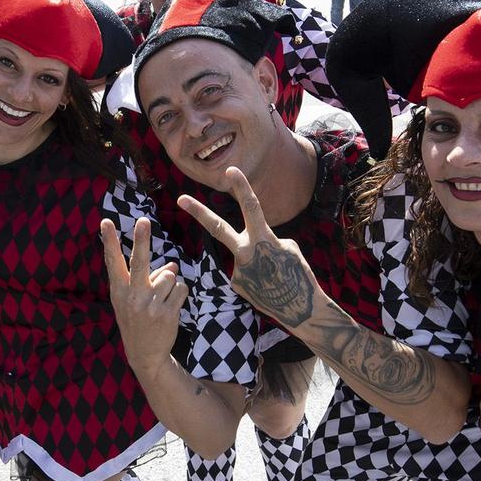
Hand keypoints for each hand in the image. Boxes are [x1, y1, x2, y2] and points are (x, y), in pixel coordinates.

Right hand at [100, 216, 188, 370]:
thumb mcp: (132, 299)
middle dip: (141, 240)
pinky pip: (181, 289)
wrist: (145, 354)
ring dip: (170, 284)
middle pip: (140, 262)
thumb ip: (149, 278)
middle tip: (143, 220)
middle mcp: (133, 296)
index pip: (113, 261)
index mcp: (119, 290)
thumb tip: (173, 266)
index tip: (105, 222)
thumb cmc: (137, 319)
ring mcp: (150, 305)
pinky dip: (180, 294)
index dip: (110, 240)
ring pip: (169, 276)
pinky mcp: (167, 313)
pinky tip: (171, 306)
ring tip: (161, 301)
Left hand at [179, 166, 321, 330]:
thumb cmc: (299, 276)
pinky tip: (266, 287)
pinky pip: (244, 272)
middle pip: (217, 227)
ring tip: (272, 278)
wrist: (299, 310)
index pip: (250, 206)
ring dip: (255, 262)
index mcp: (262, 239)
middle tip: (180, 198)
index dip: (241, 187)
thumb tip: (251, 243)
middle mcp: (244, 252)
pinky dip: (255, 276)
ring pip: (242, 255)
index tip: (230, 170)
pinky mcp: (235, 283)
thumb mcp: (288, 249)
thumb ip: (266, 240)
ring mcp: (237, 269)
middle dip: (198, 212)